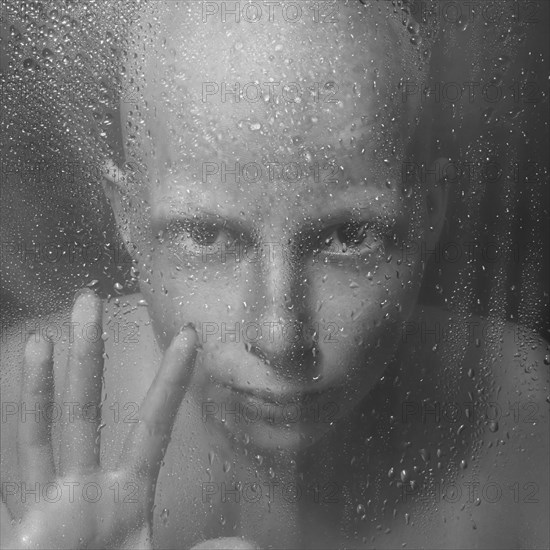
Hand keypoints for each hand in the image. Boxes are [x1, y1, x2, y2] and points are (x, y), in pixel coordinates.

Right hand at [0, 289, 202, 548]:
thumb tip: (252, 546)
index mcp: (129, 494)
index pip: (155, 422)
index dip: (171, 379)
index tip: (189, 335)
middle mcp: (87, 486)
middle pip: (90, 406)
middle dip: (91, 355)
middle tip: (90, 298)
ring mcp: (49, 501)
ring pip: (45, 428)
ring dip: (44, 382)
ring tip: (48, 334)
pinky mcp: (21, 523)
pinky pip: (16, 469)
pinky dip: (13, 424)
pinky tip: (10, 381)